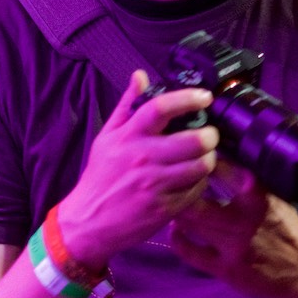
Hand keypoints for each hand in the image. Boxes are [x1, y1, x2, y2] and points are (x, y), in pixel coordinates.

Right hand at [57, 73, 219, 269]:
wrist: (87, 222)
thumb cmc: (100, 177)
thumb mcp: (107, 137)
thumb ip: (127, 106)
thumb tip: (140, 75)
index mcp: (128, 136)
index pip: (161, 108)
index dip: (187, 98)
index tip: (204, 97)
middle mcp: (142, 158)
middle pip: (193, 140)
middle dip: (210, 135)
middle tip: (210, 135)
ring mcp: (154, 185)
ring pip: (200, 166)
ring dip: (208, 160)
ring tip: (204, 158)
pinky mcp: (163, 208)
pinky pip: (195, 191)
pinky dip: (199, 184)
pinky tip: (193, 180)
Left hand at [171, 161, 297, 297]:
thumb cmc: (288, 231)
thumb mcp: (275, 201)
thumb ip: (249, 185)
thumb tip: (217, 162)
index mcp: (259, 199)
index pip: (224, 171)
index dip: (203, 161)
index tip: (193, 153)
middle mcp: (243, 221)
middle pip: (197, 199)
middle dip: (181, 188)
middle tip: (171, 180)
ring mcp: (232, 248)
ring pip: (192, 224)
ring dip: (178, 211)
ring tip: (170, 201)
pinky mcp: (225, 269)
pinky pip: (191, 253)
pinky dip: (179, 239)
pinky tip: (176, 229)